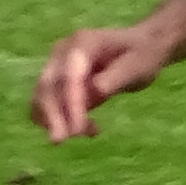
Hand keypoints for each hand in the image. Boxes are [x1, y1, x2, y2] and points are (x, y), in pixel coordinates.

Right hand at [30, 23, 169, 140]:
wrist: (140, 48)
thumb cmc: (141, 56)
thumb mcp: (136, 66)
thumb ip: (115, 78)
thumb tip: (96, 91)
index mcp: (84, 43)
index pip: (70, 75)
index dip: (70, 103)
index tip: (77, 130)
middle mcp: (64, 52)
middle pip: (48, 84)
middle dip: (52, 114)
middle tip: (59, 141)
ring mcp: (58, 65)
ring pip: (44, 95)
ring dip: (54, 119)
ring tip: (88, 133)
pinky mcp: (58, 81)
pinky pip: (48, 102)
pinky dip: (57, 119)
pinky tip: (87, 129)